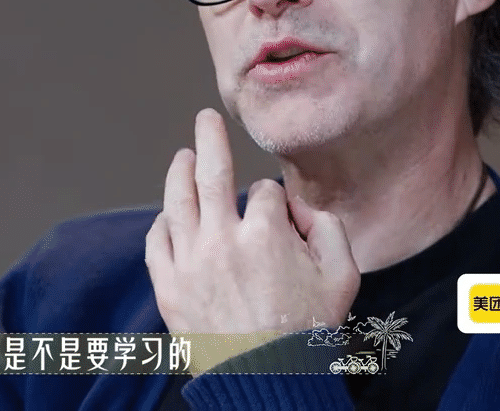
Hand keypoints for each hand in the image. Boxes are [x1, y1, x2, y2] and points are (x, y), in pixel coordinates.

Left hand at [144, 109, 359, 373]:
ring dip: (178, 171)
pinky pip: (157, 241)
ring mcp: (190, 261)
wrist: (266, 380)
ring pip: (177, 201)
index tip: (277, 216)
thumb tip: (300, 208)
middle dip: (209, 139)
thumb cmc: (305, 333)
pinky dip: (162, 223)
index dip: (272, 199)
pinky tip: (170, 215)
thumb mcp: (342, 278)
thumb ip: (330, 230)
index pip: (263, 192)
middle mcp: (223, 239)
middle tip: (205, 118)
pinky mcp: (169, 286)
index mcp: (265, 233)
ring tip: (182, 156)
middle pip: (210, 172)